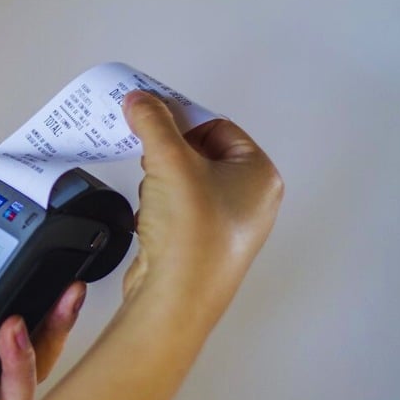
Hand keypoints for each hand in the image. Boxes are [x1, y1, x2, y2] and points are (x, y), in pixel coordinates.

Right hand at [120, 91, 282, 320]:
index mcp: (259, 175)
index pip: (218, 127)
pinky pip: (175, 210)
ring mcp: (224, 226)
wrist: (174, 299)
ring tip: (152, 192)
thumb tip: (140, 100)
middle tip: (146, 150)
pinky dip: (157, 206)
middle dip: (167, 153)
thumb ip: (153, 123)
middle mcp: (248, 200)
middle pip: (200, 153)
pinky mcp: (198, 244)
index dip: (182, 119)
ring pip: (184, 182)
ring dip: (160, 181)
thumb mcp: (170, 162)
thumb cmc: (191, 237)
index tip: (151, 113)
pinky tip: (148, 216)